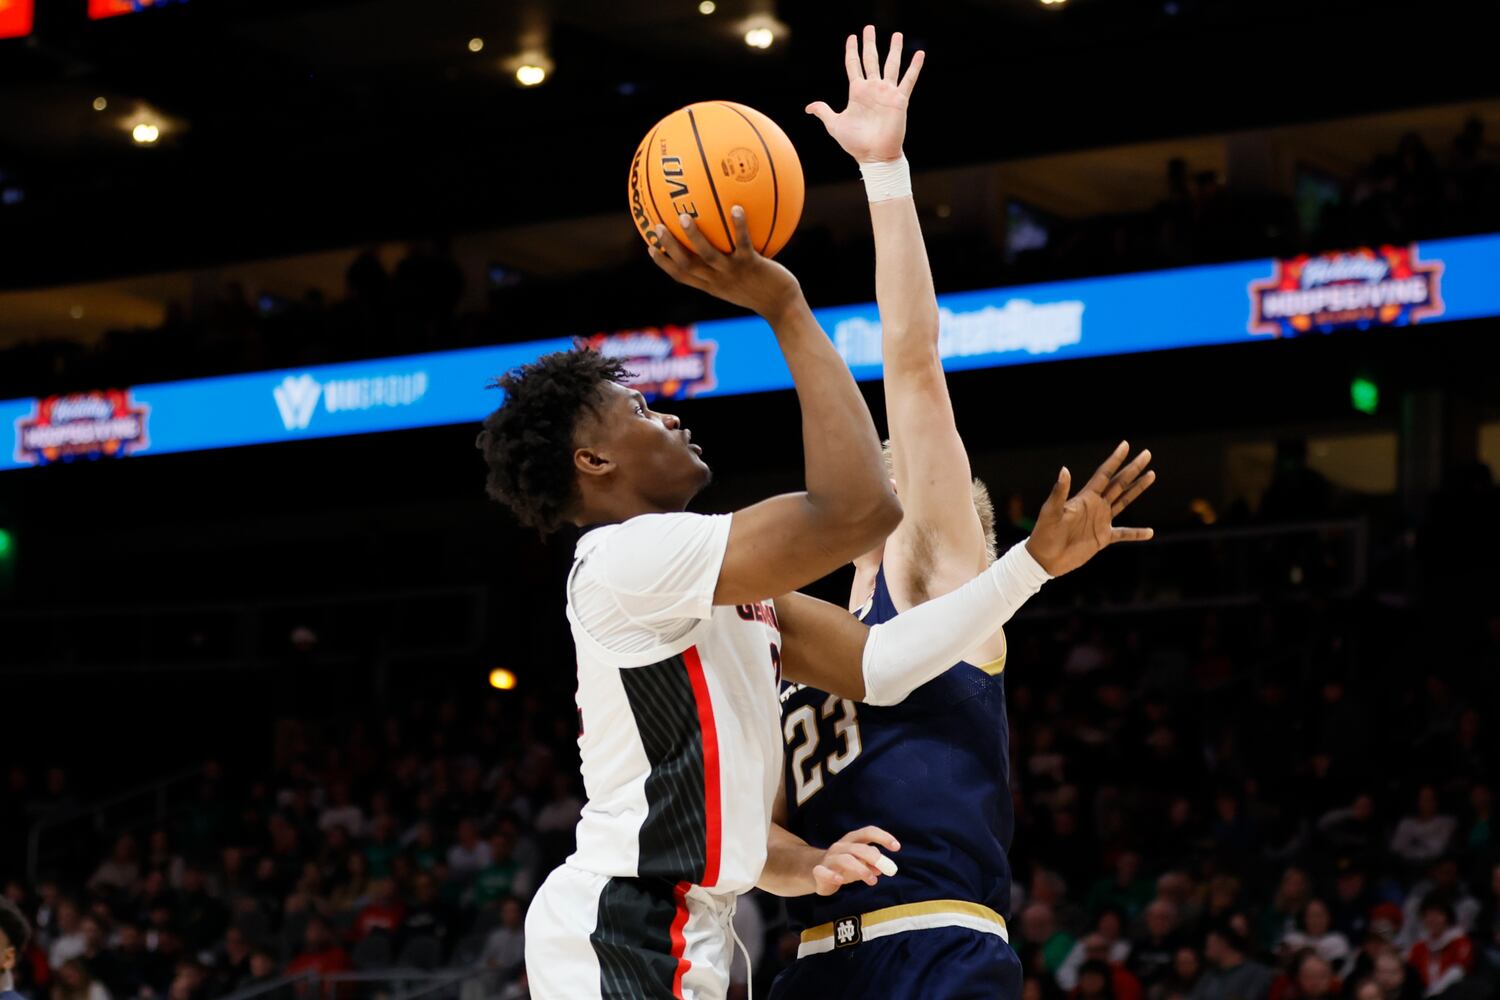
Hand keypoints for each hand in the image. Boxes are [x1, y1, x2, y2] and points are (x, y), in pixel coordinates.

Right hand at [649, 207, 802, 322]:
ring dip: (694, 237)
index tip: (649, 247)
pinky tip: (736, 208)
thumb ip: (725, 266)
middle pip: (686, 265)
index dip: (663, 263)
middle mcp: (718, 281)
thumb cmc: (761, 290)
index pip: (680, 276)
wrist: (782, 306)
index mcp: (711, 285)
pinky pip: (743, 243)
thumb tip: (719, 242)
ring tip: (684, 217)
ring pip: (708, 256)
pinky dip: (739, 226)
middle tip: (657, 226)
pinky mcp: (752, 265)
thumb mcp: (739, 282)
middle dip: (669, 247)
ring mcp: (734, 273)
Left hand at [806, 25, 923, 164]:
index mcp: (857, 92)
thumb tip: (808, 107)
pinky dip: (914, 67)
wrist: (874, 156)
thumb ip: (824, 112)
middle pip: (871, 59)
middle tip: (868, 28)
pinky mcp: (899, 100)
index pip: (854, 65)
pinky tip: (919, 54)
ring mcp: (886, 93)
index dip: (852, 51)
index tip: (852, 37)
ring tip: (896, 34)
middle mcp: (872, 88)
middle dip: (869, 43)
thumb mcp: (835, 125)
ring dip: (894, 49)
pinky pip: (908, 80)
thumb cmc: (855, 143)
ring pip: (891, 65)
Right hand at [811, 825, 900, 895]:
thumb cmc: (844, 865)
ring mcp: (829, 858)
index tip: (897, 847)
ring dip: (861, 869)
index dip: (883, 837)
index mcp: (852, 840)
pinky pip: (823, 871)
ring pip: (845, 859)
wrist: (817, 872)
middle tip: (887, 869)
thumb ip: (872, 863)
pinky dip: (832, 875)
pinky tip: (840, 881)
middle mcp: (841, 846)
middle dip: (874, 857)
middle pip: (859, 847)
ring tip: (872, 881)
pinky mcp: (819, 871)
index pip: (868, 832)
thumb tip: (883, 868)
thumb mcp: (860, 863)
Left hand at [1026, 441, 1155, 575]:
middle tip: (1146, 454)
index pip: (1104, 474)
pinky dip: (1136, 533)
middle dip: (1133, 469)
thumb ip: (1060, 492)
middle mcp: (1096, 506)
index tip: (1125, 445)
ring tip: (1151, 475)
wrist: (1044, 558)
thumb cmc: (1044, 533)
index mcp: (1085, 497)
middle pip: (1119, 483)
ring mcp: (1101, 521)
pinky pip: (1124, 534)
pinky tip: (1150, 532)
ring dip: (1137, 489)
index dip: (1115, 460)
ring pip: (1124, 501)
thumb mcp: (1051, 511)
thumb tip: (1064, 469)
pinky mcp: (1102, 538)